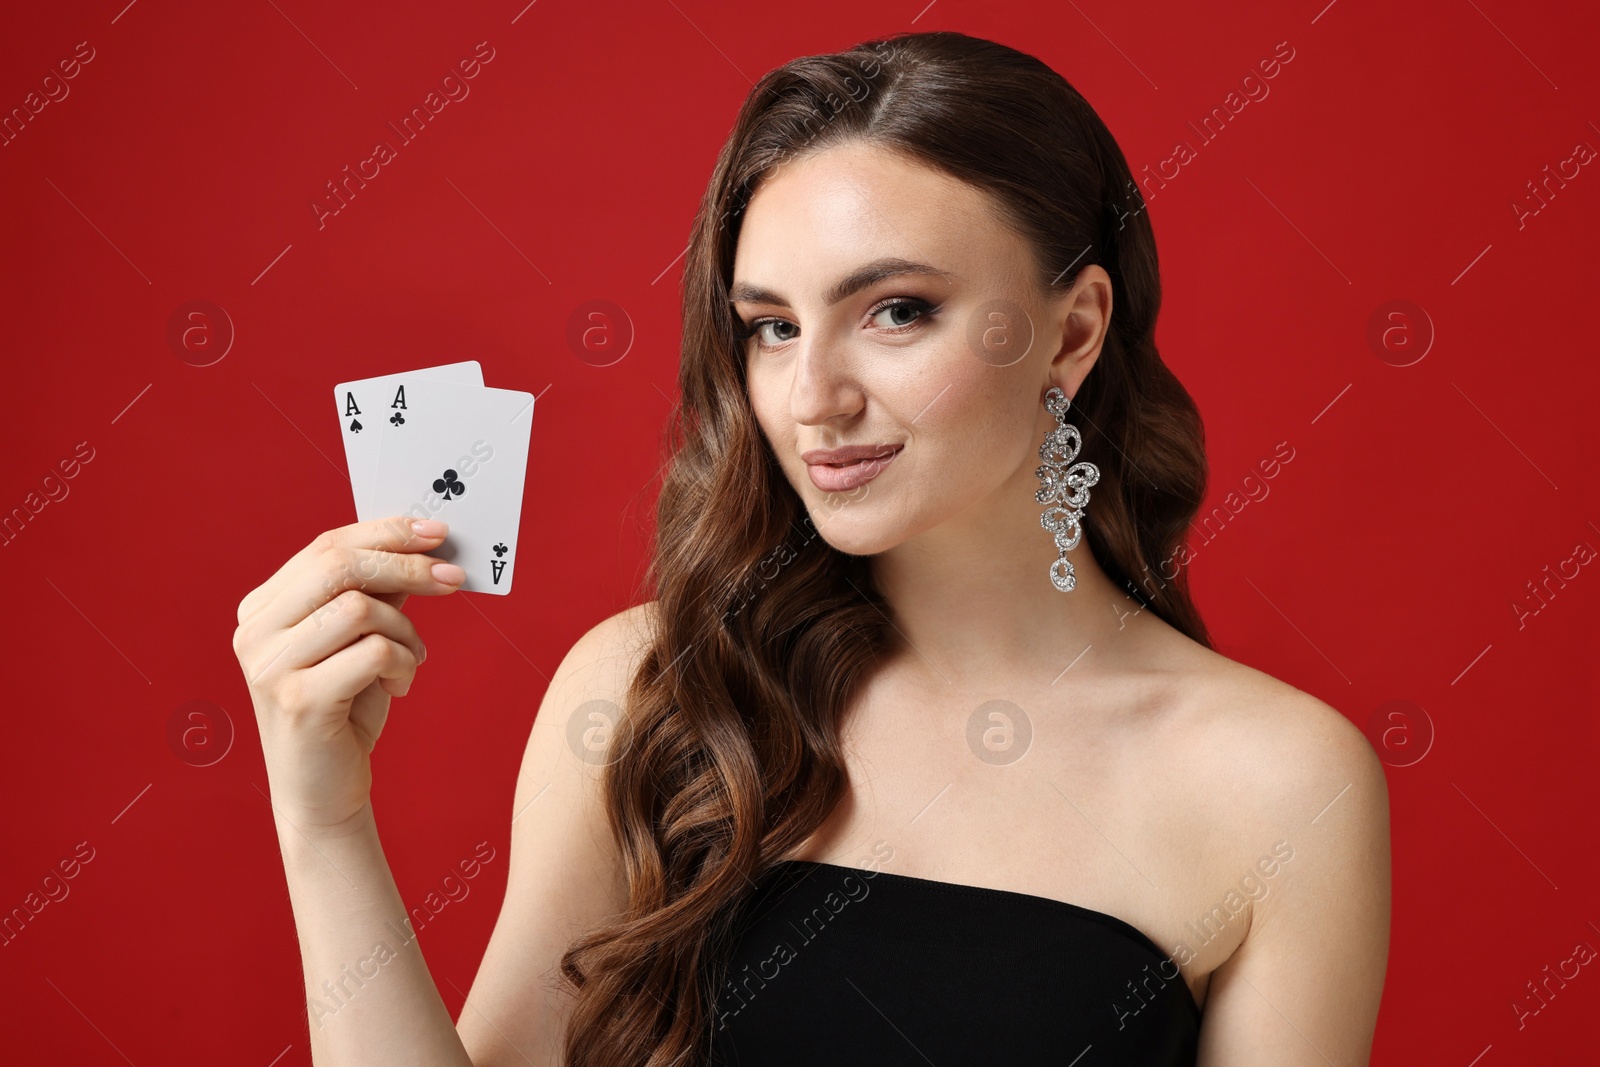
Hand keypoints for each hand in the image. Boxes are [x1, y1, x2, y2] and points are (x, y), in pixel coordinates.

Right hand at [232, 515, 464, 834]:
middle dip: (406, 566)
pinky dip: (403, 663)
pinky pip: (372, 652)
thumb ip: (379, 594)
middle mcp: (255, 631)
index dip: (386, 532)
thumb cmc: (344, 711)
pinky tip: (400, 686)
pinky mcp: (297, 700)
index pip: (326, 546)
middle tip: (453, 578)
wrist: (322, 792)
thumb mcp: (361, 642)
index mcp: (263, 608)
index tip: (437, 532)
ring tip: (412, 658)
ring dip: (405, 631)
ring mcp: (270, 666)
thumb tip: (423, 544)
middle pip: (339, 566)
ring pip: (359, 608)